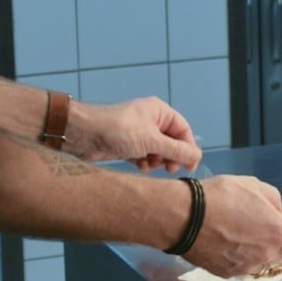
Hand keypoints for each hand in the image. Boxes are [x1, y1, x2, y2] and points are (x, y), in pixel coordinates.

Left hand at [65, 96, 201, 172]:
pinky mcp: (128, 145)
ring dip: (157, 161)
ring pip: (158, 151)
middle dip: (171, 156)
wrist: (84, 135)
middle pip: (172, 142)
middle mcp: (151, 120)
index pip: (183, 130)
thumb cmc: (118, 130)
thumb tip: (197, 156)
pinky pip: (144, 156)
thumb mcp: (152, 141)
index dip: (188, 148)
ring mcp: (139, 133)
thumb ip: (176, 150)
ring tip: (151, 166)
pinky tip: (140, 167)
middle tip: (170, 169)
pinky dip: (145, 163)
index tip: (189, 165)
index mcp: (159, 112)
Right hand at [182, 175, 281, 277]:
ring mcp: (247, 267)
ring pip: (263, 262)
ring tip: (241, 233)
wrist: (185, 217)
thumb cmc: (221, 196)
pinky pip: (243, 267)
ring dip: (260, 251)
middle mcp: (266, 255)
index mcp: (277, 232)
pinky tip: (227, 242)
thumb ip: (274, 200)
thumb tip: (279, 213)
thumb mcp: (253, 185)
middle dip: (279, 242)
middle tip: (262, 226)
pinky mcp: (228, 274)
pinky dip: (240, 257)